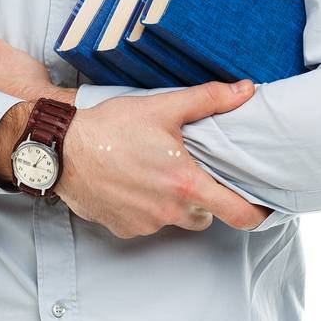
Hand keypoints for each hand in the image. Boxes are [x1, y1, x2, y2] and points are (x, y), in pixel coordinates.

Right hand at [58, 80, 272, 236]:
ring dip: (171, 202)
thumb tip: (246, 91)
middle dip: (201, 197)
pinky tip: (129, 184)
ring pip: (173, 219)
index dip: (255, 212)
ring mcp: (145, 224)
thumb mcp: (162, 108)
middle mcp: (168, 210)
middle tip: (185, 171)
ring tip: (152, 172)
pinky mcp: (123, 229)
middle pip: (204, 215)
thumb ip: (209, 100)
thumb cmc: (109, 128)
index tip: (260, 205)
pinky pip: (145, 223)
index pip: (238, 213)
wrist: (60, 149)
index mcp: (185, 183)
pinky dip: (143, 208)